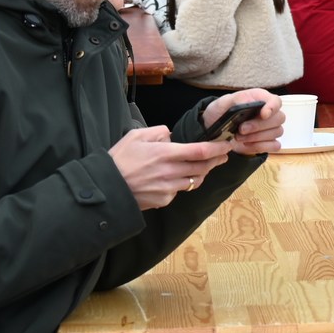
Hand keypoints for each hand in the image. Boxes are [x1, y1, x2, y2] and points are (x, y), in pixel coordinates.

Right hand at [109, 126, 231, 209]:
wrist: (105, 188)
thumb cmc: (119, 160)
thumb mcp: (136, 136)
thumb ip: (158, 132)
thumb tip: (171, 135)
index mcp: (165, 153)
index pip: (200, 151)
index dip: (217, 148)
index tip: (228, 145)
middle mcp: (170, 172)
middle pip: (203, 167)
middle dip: (216, 160)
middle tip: (222, 155)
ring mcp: (168, 188)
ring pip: (195, 180)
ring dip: (202, 173)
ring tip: (203, 166)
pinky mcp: (163, 200)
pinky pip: (179, 191)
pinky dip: (182, 184)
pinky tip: (176, 178)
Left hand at [205, 89, 283, 155]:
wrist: (215, 130)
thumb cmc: (222, 113)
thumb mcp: (223, 102)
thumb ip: (237, 99)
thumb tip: (249, 101)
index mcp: (261, 99)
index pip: (276, 101)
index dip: (273, 107)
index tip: (263, 114)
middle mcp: (270, 113)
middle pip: (278, 118)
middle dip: (259, 126)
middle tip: (241, 129)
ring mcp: (271, 129)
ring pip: (277, 132)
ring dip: (257, 137)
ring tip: (239, 137)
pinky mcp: (269, 142)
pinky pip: (275, 145)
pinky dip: (260, 146)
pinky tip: (247, 145)